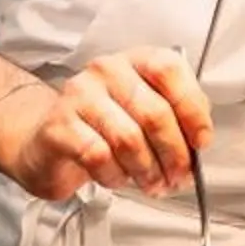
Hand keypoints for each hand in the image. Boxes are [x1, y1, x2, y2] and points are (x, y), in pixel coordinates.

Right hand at [0, 26, 212, 200]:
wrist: (43, 140)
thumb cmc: (101, 128)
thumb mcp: (141, 115)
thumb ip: (173, 121)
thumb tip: (199, 145)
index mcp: (133, 61)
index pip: (170, 71)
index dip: (192, 109)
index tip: (201, 141)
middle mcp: (106, 70)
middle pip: (154, 112)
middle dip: (174, 154)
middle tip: (178, 177)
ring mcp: (79, 96)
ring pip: (129, 139)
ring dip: (147, 171)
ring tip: (150, 183)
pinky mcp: (59, 126)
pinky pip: (99, 157)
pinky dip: (115, 177)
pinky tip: (115, 178)